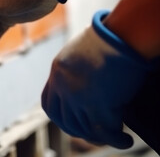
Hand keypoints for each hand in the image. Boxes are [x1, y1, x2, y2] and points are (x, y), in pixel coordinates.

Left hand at [42, 10, 152, 148]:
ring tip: (113, 135)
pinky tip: (125, 139)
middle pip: (63, 120)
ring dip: (98, 136)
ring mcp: (77, 97)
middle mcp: (63, 86)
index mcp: (57, 72)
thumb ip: (74, 67)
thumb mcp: (80, 50)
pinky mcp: (97, 105)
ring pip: (84, 128)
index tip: (69, 121)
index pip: (48, 103)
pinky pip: (105, 132)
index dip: (58, 117)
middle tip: (91, 134)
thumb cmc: (107, 39)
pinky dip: (117, 140)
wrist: (121, 34)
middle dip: (77, 130)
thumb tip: (82, 78)